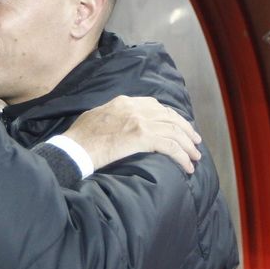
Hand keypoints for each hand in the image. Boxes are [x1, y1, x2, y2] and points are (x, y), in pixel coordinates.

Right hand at [65, 96, 201, 174]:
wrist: (74, 147)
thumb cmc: (80, 137)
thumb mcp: (98, 116)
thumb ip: (114, 116)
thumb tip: (122, 124)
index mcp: (125, 101)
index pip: (156, 106)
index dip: (172, 118)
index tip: (179, 127)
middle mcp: (135, 108)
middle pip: (170, 117)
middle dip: (186, 130)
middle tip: (195, 142)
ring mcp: (139, 121)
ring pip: (174, 131)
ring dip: (188, 146)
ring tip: (194, 157)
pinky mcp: (141, 137)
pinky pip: (170, 146)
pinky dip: (182, 156)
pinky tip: (186, 167)